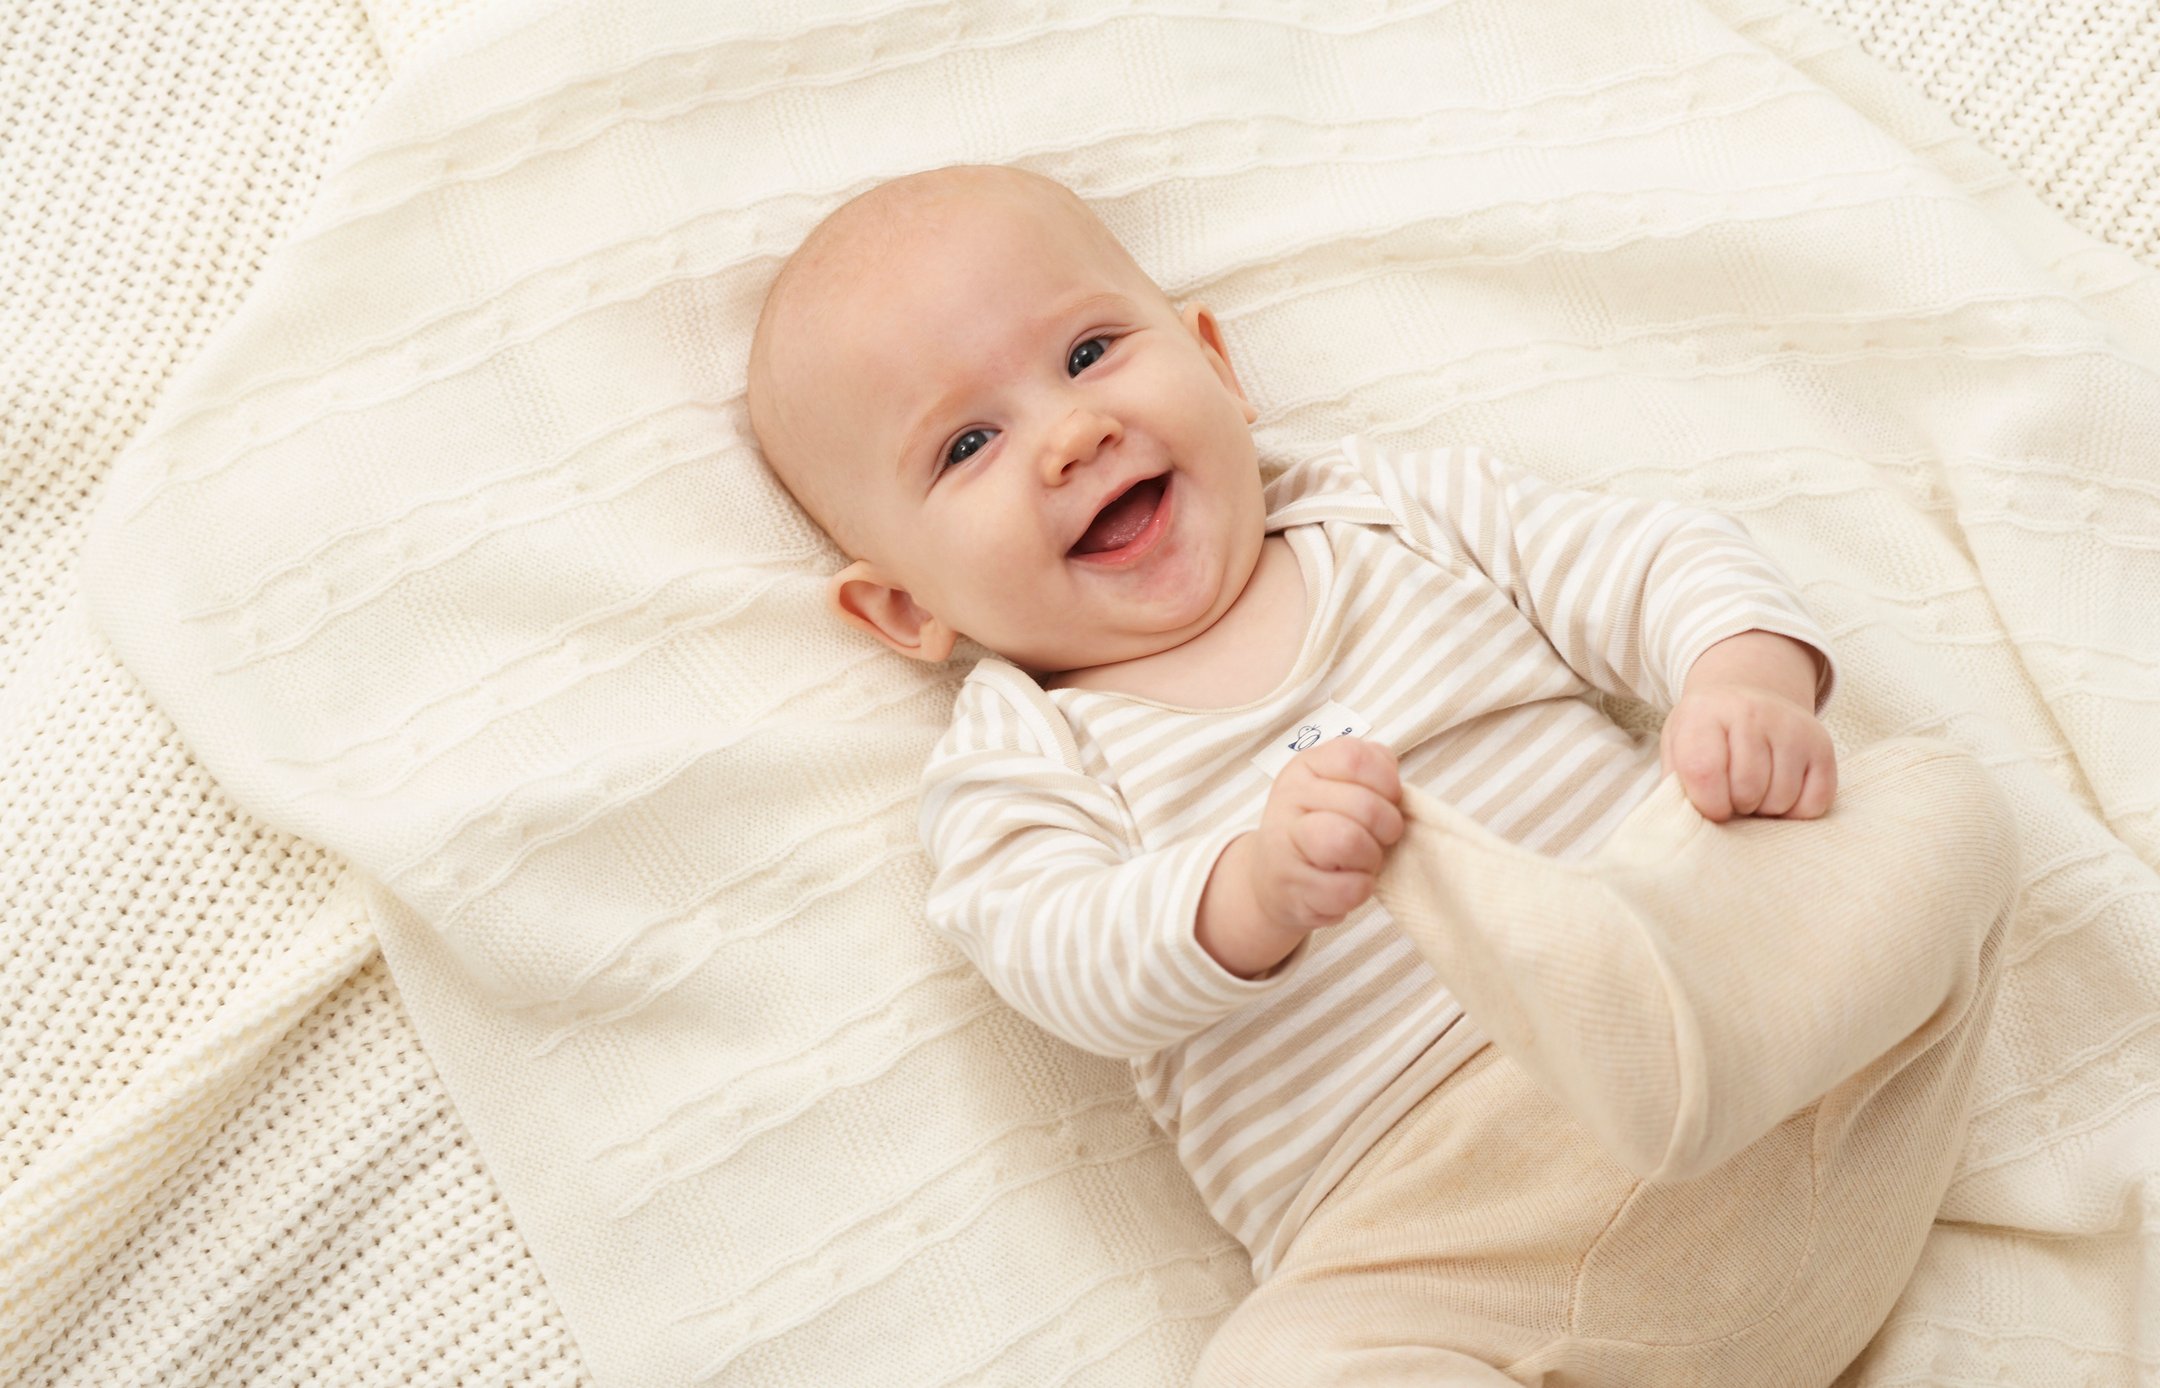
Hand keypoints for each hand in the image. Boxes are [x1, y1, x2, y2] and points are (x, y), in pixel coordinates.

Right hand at [1248, 737, 1404, 933]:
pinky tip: (1347, 882)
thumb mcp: (1339, 787)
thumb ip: (1372, 772)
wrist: (1272, 880)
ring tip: (1361, 861)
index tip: (1388, 799)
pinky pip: (1349, 887)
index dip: (1387, 782)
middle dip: (1387, 828)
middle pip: (1363, 805)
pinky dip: (1361, 889)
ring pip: (1349, 841)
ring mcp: (1284, 844)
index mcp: (1305, 767)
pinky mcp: (1293, 887)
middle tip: (1378, 839)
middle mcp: (1289, 798)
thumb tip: (1397, 788)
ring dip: (1371, 858)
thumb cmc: (1321, 829)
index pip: (1355, 757)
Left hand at [1658, 684, 1836, 820]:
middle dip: (1737, 806)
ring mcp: (1791, 727)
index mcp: (1704, 713)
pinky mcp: (1822, 745)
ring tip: (1755, 791)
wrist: (1748, 697)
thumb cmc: (1707, 734)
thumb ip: (1674, 784)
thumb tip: (1680, 824)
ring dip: (1765, 810)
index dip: (1707, 803)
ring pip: (1781, 799)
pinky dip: (1796, 812)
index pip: (1704, 770)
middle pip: (1747, 789)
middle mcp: (1751, 712)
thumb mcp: (1676, 747)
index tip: (1711, 807)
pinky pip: (1814, 803)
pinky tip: (1779, 792)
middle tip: (1733, 796)